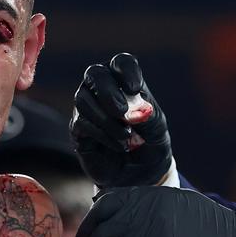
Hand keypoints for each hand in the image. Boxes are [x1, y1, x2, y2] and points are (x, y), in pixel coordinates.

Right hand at [71, 53, 171, 187]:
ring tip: (127, 137)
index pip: (121, 63)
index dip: (127, 72)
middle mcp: (103, 88)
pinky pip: (81, 123)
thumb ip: (147, 116)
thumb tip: (133, 110)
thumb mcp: (157, 128)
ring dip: (107, 120)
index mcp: (126, 81)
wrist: (140, 173)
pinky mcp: (78, 128)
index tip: (136, 89)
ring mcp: (88, 107)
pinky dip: (102, 134)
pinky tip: (119, 145)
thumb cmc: (150, 142)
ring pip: (83, 99)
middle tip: (123, 112)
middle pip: (95, 73)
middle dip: (108, 91)